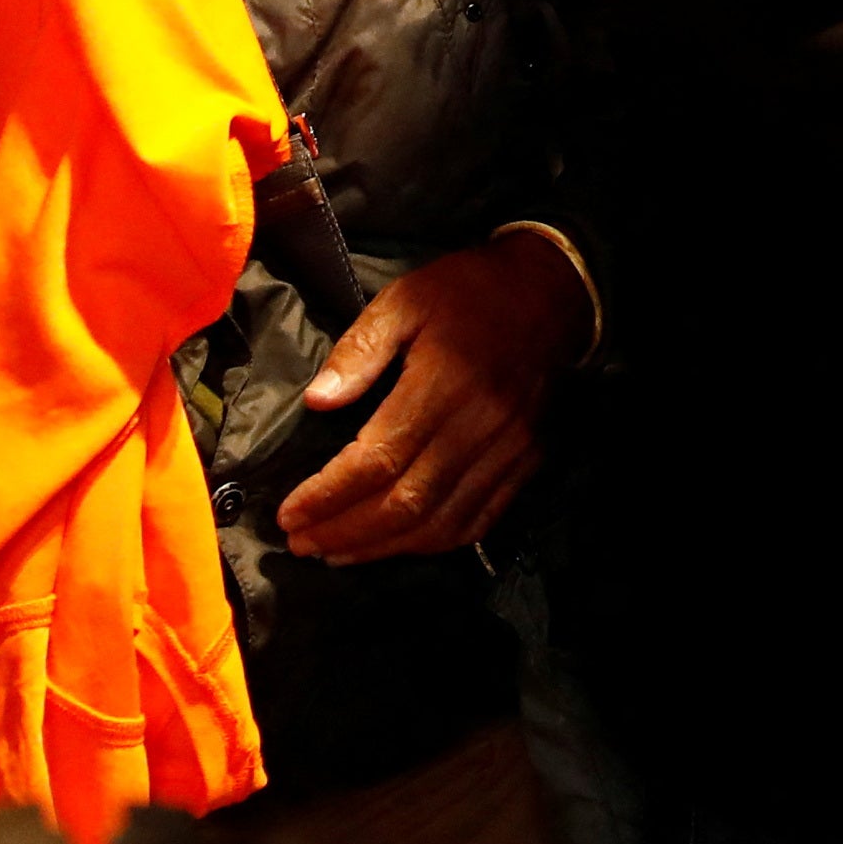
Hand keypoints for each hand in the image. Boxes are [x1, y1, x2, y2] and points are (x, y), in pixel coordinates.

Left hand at [273, 233, 595, 560]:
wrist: (552, 291)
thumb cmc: (468, 292)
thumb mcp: (404, 299)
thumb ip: (359, 350)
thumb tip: (317, 402)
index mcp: (444, 383)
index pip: (379, 459)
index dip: (330, 495)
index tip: (290, 514)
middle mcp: (480, 425)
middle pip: (406, 502)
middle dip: (346, 530)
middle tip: (301, 543)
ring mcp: (508, 450)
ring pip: (440, 523)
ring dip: (383, 547)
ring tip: (336, 552)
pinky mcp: (526, 462)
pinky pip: (478, 521)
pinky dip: (432, 543)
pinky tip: (396, 545)